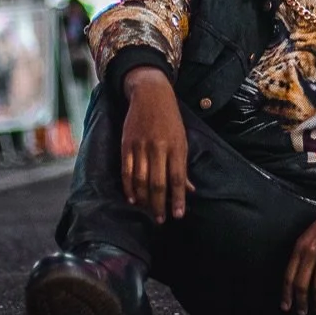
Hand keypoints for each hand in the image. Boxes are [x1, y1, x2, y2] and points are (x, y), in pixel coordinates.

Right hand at [121, 69, 192, 222]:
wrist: (150, 94)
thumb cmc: (170, 120)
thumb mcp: (182, 140)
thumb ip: (182, 166)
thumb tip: (189, 190)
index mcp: (176, 147)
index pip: (177, 179)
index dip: (177, 199)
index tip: (178, 215)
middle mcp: (158, 148)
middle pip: (157, 183)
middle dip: (159, 204)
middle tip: (161, 220)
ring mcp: (141, 146)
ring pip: (141, 180)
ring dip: (144, 200)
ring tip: (148, 212)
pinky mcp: (126, 144)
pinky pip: (126, 171)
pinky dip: (128, 186)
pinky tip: (132, 198)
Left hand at [280, 161, 315, 314]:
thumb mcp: (308, 236)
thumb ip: (302, 254)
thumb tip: (298, 276)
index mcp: (299, 247)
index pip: (289, 276)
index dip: (286, 294)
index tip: (286, 307)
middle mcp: (310, 252)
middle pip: (301, 284)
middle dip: (301, 302)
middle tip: (303, 313)